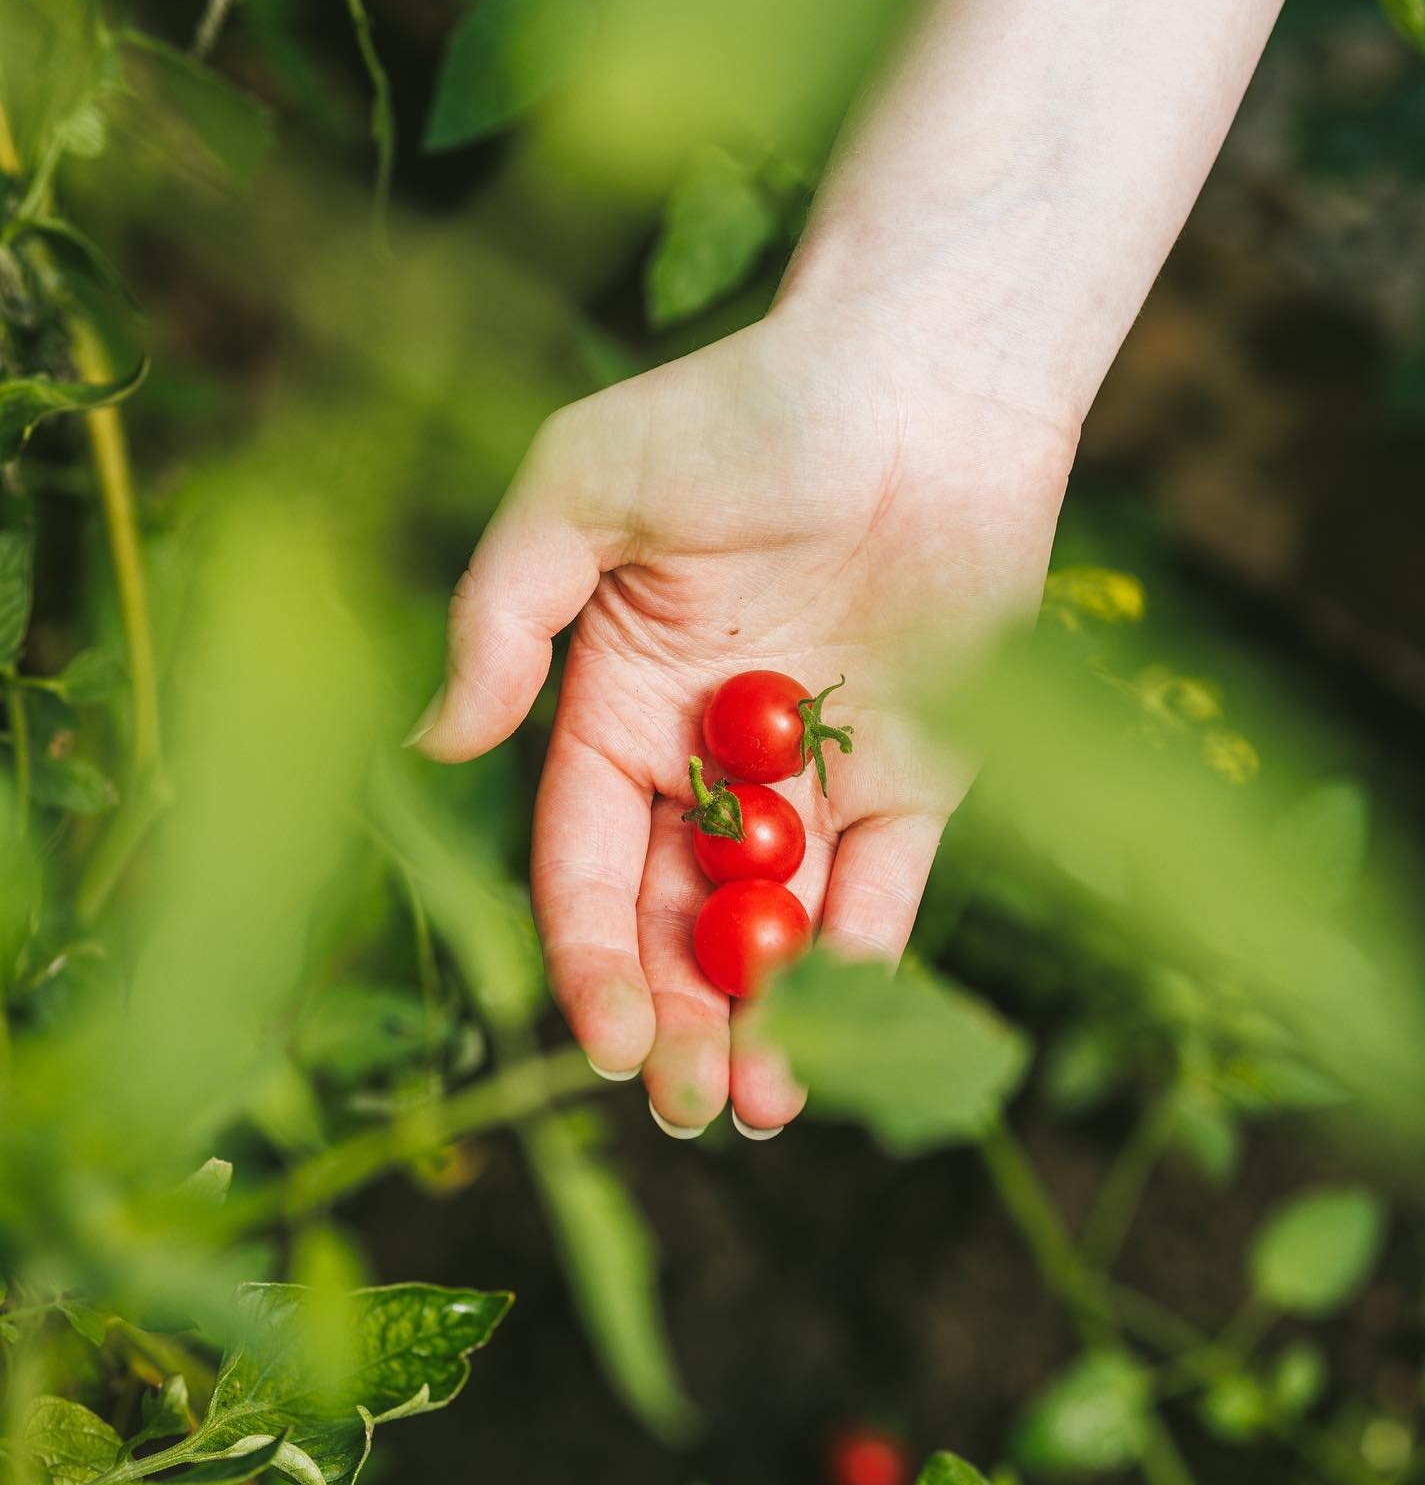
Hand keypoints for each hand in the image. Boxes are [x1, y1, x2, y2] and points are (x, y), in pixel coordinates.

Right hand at [412, 301, 1073, 1132]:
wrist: (923, 377)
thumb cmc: (742, 410)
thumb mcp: (584, 488)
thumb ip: (505, 615)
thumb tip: (440, 744)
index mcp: (616, 706)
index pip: (582, 862)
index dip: (585, 958)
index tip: (606, 1041)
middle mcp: (707, 760)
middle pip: (673, 920)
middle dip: (675, 1018)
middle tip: (689, 1106)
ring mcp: (814, 776)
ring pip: (776, 926)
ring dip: (765, 1020)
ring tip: (760, 1107)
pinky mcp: (917, 774)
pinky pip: (886, 885)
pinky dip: (864, 956)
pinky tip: (845, 1028)